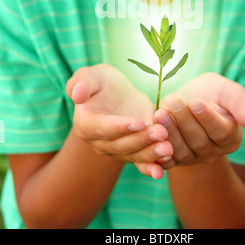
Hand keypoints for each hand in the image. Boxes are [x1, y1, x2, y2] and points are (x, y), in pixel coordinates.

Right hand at [66, 64, 172, 178]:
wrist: (117, 94)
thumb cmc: (101, 82)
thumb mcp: (91, 76)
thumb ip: (81, 83)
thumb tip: (77, 95)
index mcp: (86, 124)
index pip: (103, 128)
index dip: (120, 127)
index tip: (139, 122)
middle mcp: (99, 142)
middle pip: (121, 145)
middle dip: (142, 140)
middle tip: (161, 133)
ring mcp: (116, 150)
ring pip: (134, 155)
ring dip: (151, 154)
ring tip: (168, 149)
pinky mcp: (133, 152)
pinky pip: (141, 163)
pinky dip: (151, 167)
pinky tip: (163, 168)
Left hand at [154, 72, 244, 166]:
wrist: (187, 99)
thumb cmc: (211, 93)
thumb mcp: (227, 90)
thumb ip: (241, 103)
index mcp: (231, 137)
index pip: (221, 131)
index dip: (207, 118)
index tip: (195, 102)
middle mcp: (213, 152)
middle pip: (199, 141)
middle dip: (184, 120)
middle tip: (173, 101)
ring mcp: (192, 158)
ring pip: (181, 150)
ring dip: (169, 131)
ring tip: (160, 112)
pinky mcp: (173, 160)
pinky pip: (166, 159)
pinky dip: (158, 150)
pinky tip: (151, 133)